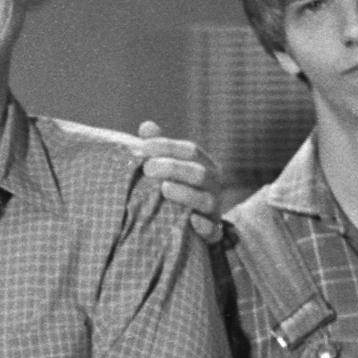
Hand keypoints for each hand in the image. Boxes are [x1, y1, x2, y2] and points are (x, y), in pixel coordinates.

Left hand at [135, 120, 225, 242]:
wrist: (199, 225)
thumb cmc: (180, 189)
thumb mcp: (171, 168)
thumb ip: (160, 149)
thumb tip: (146, 126)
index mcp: (204, 165)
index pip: (190, 150)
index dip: (167, 146)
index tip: (143, 147)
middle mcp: (214, 185)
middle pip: (199, 172)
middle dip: (174, 168)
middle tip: (147, 168)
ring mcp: (215, 208)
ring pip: (206, 200)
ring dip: (185, 194)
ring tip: (164, 188)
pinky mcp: (213, 232)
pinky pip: (212, 230)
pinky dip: (203, 226)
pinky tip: (190, 221)